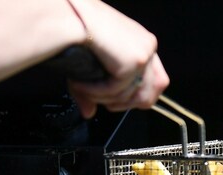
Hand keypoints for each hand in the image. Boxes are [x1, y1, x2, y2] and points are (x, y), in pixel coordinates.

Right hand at [65, 0, 169, 117]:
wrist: (67, 14)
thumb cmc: (76, 29)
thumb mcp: (94, 64)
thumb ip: (97, 91)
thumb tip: (89, 113)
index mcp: (143, 44)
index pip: (156, 83)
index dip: (136, 99)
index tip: (115, 102)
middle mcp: (148, 47)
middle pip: (149, 96)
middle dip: (123, 106)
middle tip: (101, 102)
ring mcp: (144, 54)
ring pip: (132, 97)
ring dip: (105, 99)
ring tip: (84, 89)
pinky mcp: (133, 61)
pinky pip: (116, 90)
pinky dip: (95, 92)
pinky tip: (80, 84)